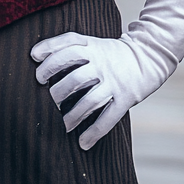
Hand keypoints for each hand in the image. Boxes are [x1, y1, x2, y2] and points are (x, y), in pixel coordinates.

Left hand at [31, 0, 183, 149]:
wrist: (148, 55)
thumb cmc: (111, 52)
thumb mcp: (93, 42)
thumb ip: (69, 46)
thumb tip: (36, 54)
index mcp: (93, 47)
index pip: (68, 48)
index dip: (51, 55)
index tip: (35, 62)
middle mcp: (102, 64)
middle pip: (76, 78)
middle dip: (58, 90)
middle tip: (48, 98)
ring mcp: (114, 82)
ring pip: (90, 100)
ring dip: (73, 115)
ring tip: (62, 125)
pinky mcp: (126, 98)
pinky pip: (109, 117)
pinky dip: (95, 131)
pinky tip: (83, 142)